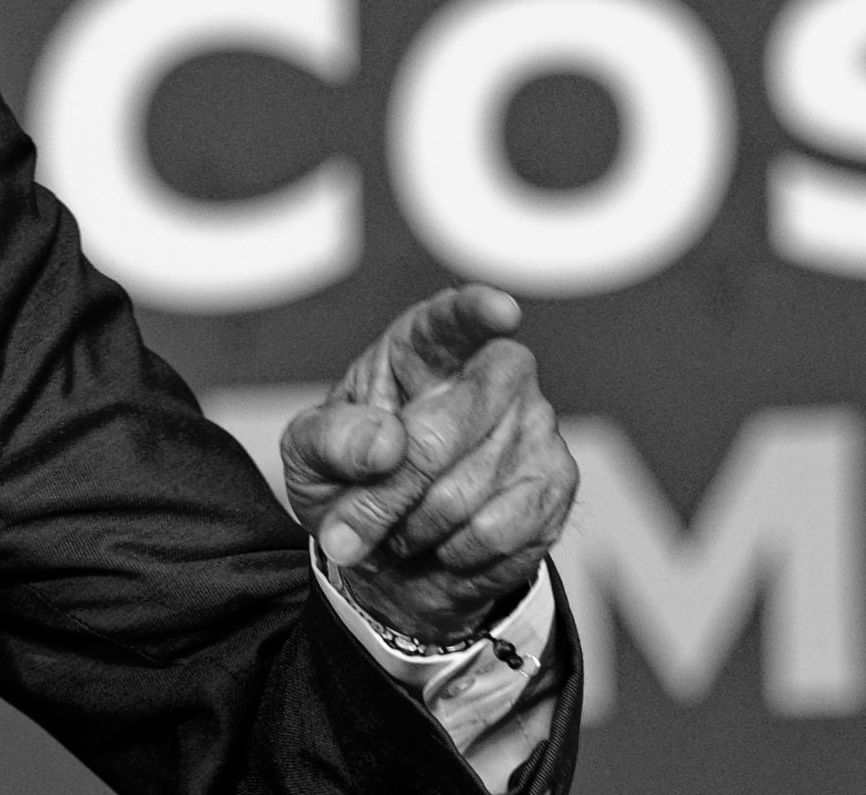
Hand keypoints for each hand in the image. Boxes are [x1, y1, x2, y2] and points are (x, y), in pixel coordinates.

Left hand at [280, 286, 576, 645]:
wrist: (392, 552)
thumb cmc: (349, 479)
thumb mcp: (309, 456)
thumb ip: (332, 441)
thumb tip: (385, 444)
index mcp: (423, 349)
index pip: (451, 320)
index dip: (474, 313)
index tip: (498, 311)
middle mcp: (491, 374)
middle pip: (442, 431)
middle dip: (387, 494)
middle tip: (350, 528)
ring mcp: (533, 425)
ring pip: (465, 492)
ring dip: (413, 531)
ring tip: (398, 531)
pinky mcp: (556, 483)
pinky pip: (498, 531)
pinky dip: (455, 554)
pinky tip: (444, 545)